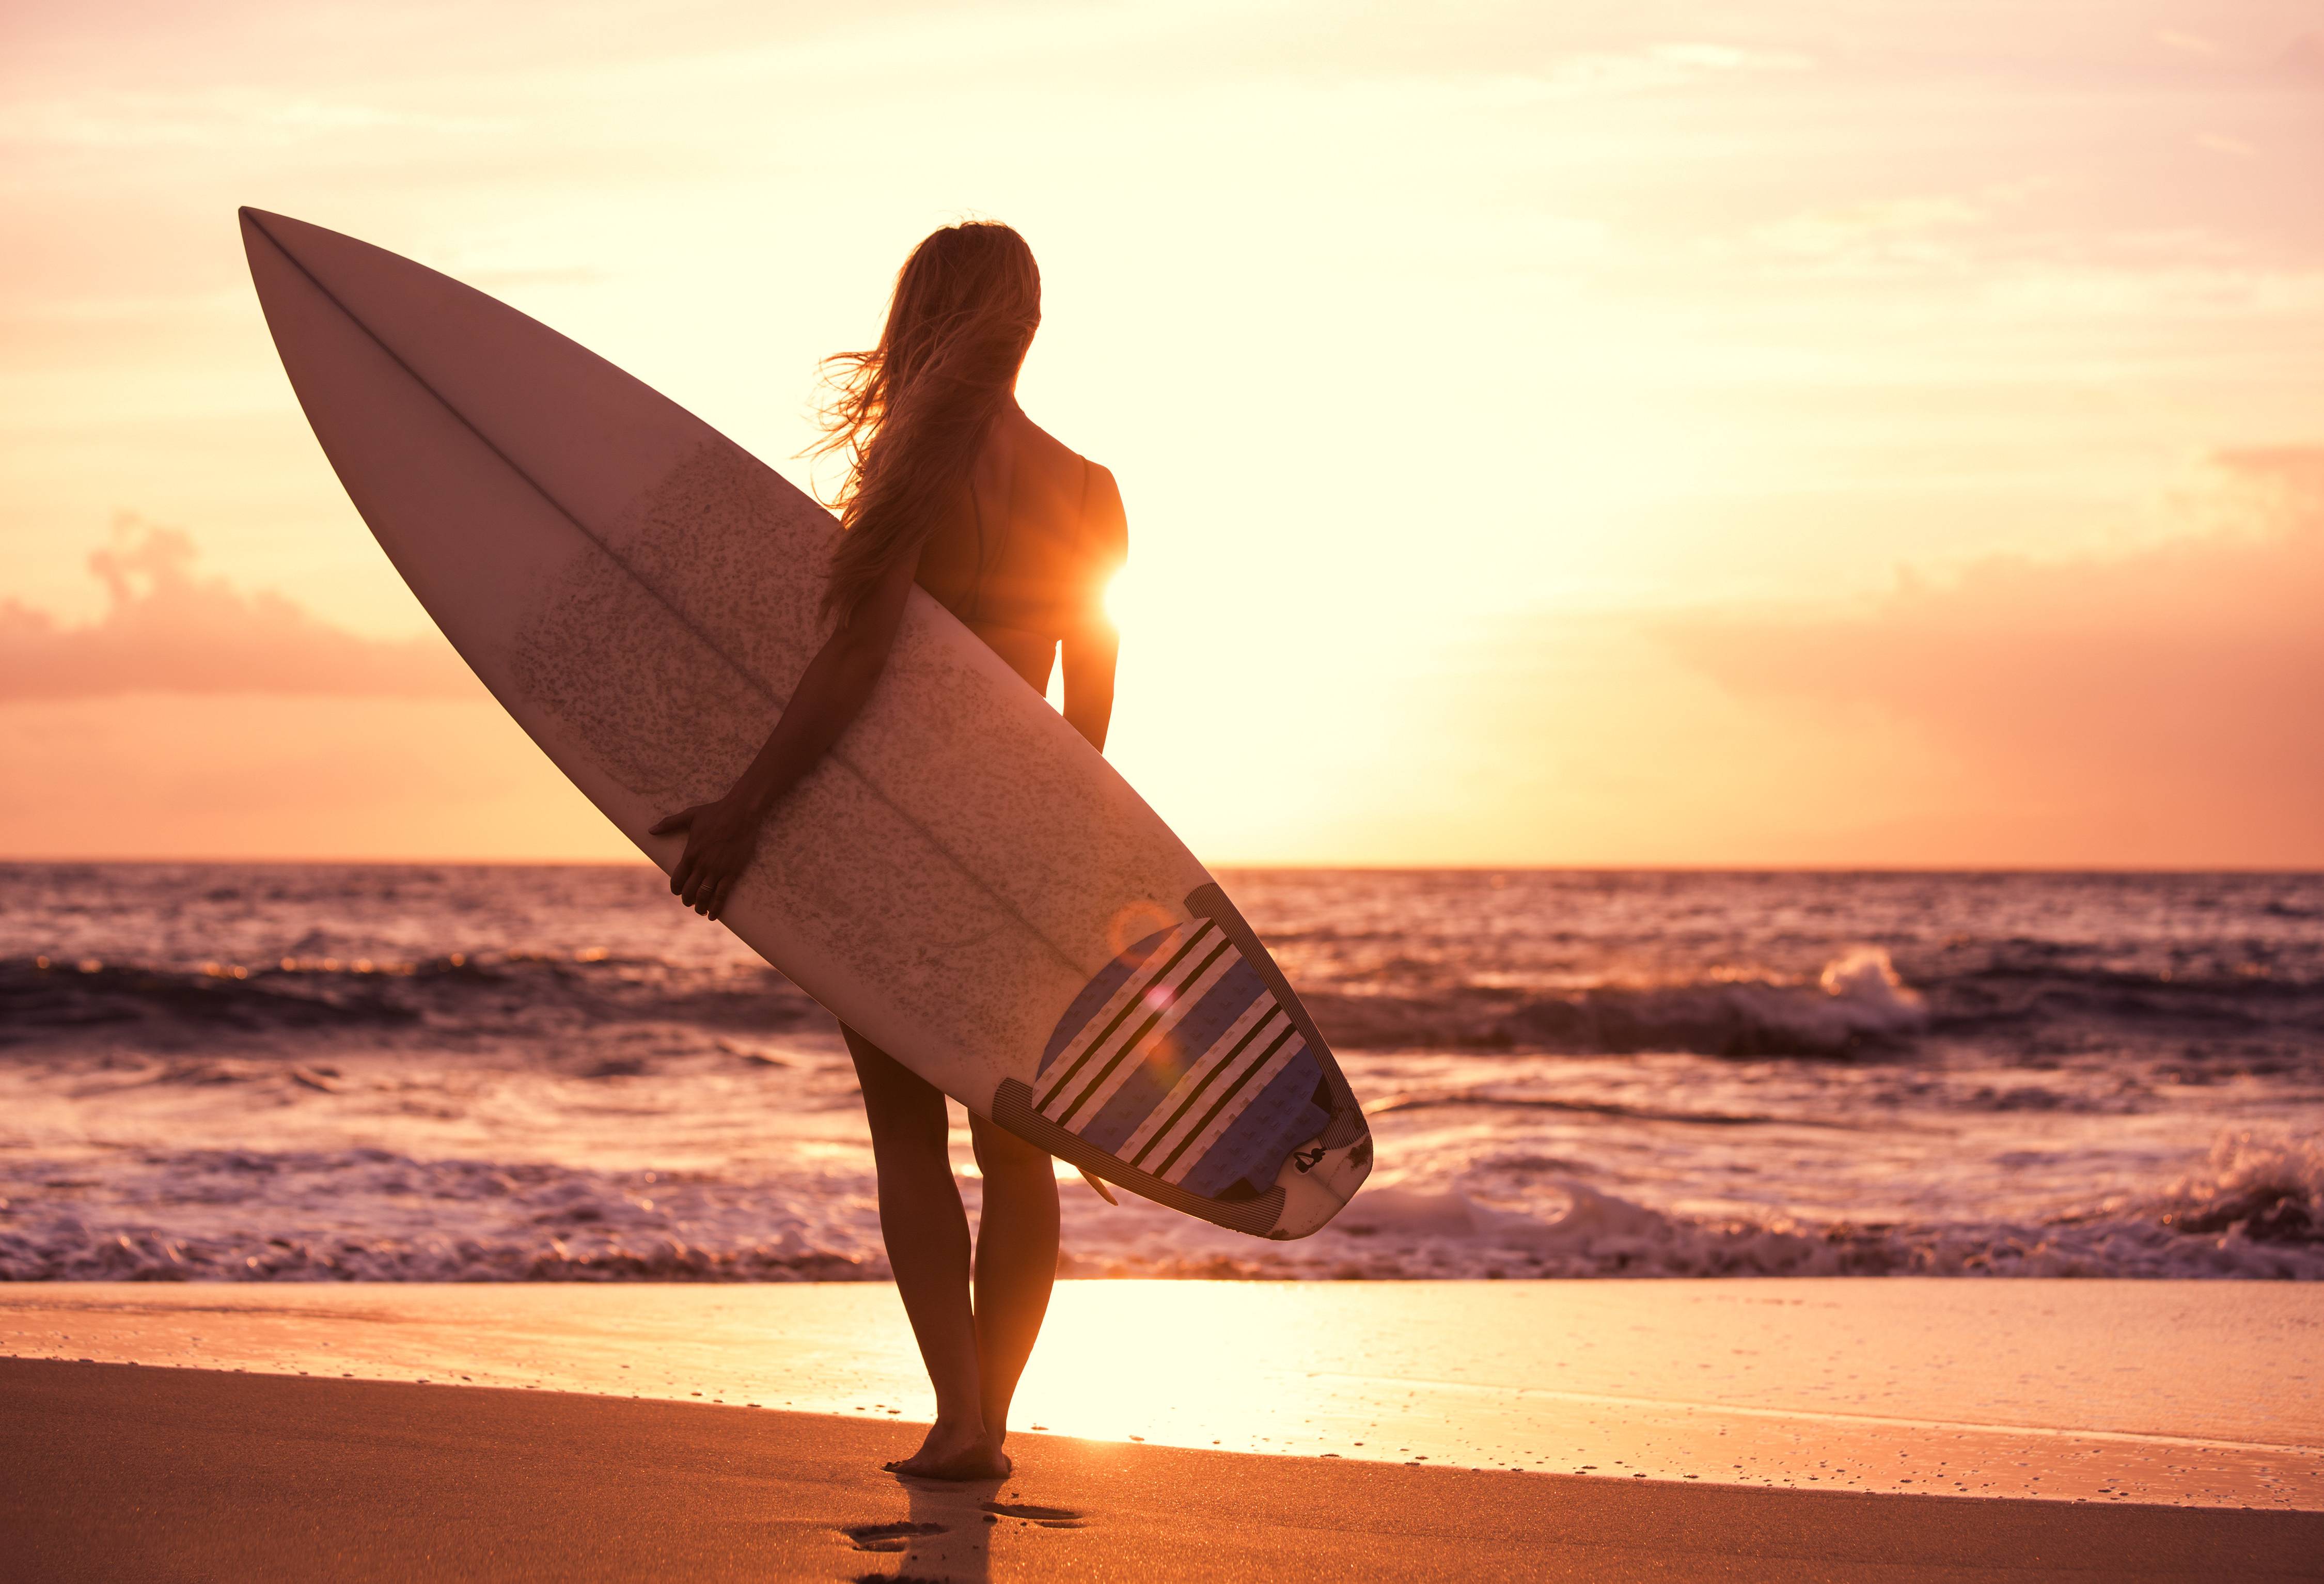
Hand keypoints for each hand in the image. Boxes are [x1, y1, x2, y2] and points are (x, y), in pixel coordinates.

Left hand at [649, 796, 759, 920]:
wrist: (741, 813)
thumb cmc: (715, 812)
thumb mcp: (689, 815)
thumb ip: (669, 823)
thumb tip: (650, 830)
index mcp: (690, 854)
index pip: (677, 879)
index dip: (676, 889)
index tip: (678, 892)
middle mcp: (701, 865)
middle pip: (689, 891)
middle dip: (687, 901)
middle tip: (690, 903)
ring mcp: (717, 871)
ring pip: (704, 896)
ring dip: (700, 907)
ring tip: (701, 911)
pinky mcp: (732, 873)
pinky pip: (722, 895)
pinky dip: (717, 907)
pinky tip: (713, 915)